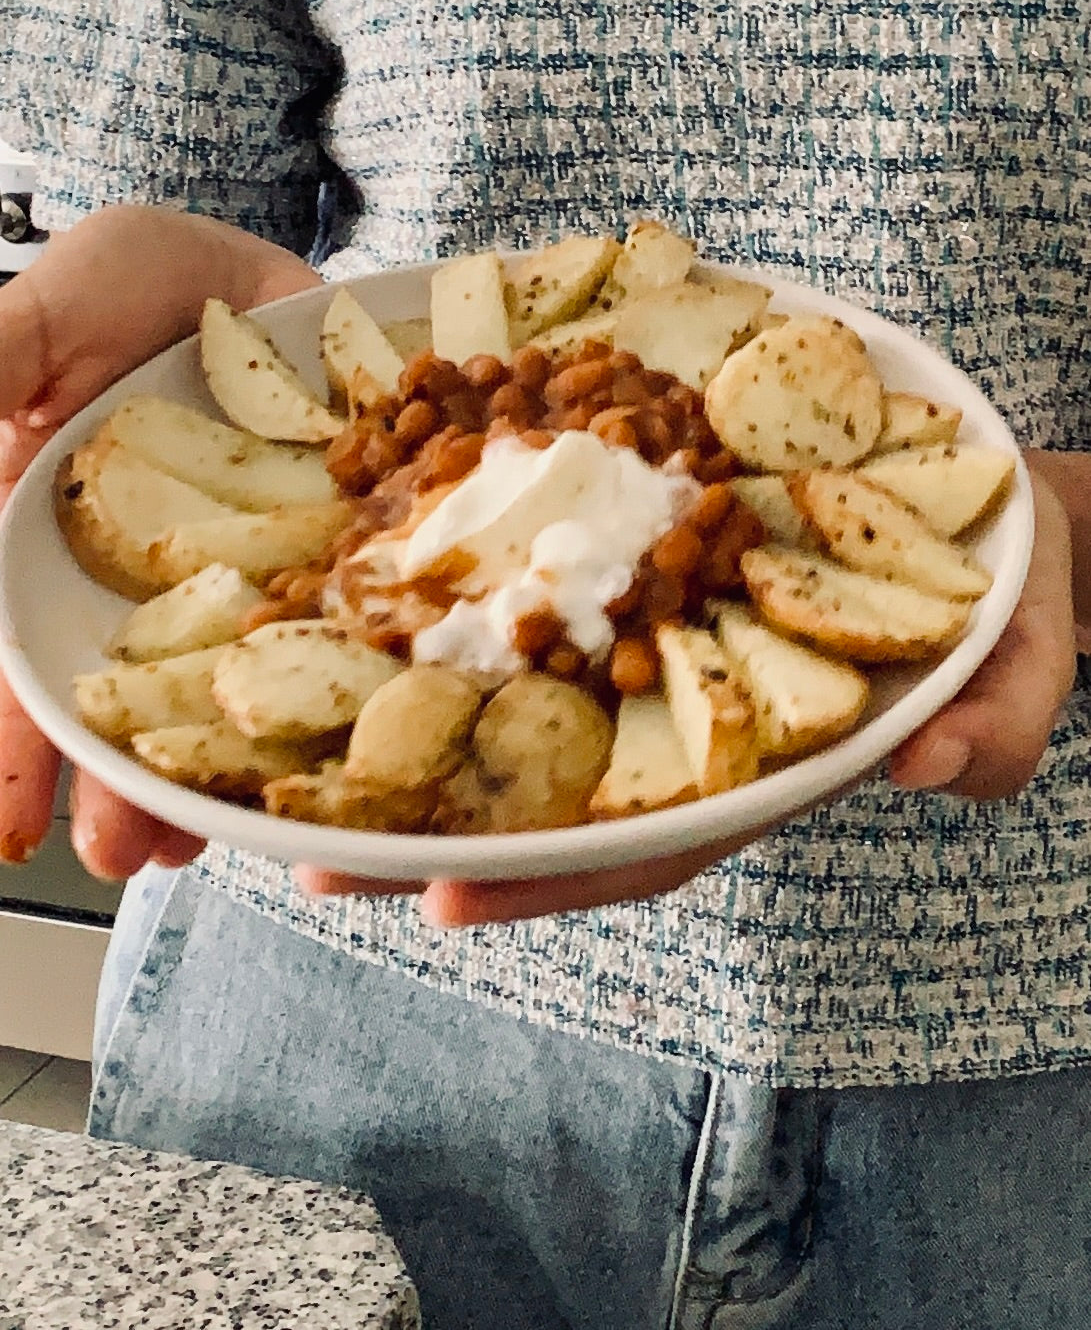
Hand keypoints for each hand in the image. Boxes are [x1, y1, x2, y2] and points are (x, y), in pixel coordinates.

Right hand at [0, 205, 321, 872]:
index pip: (16, 656)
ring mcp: (240, 582)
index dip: (12, 744)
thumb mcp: (44, 309)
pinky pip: (326, 640)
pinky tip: (328, 755)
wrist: (266, 276)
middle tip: (122, 855)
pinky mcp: (325, 565)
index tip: (7, 829)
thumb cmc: (135, 285)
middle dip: (113, 780)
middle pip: (115, 697)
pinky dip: (327, 698)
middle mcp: (142, 584)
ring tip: (205, 839)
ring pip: (216, 692)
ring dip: (208, 769)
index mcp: (54, 541)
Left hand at [301, 468, 1078, 925]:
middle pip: (557, 791)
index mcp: (766, 758)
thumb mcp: (1020, 646)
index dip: (558, 872)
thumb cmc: (999, 585)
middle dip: (442, 830)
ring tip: (303, 767)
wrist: (971, 501)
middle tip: (314, 858)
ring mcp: (661, 651)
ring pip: (532, 710)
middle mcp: (692, 716)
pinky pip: (545, 607)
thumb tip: (938, 760)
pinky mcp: (643, 579)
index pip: (654, 836)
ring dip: (424, 738)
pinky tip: (382, 615)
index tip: (450, 898)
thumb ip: (1000, 716)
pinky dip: (468, 620)